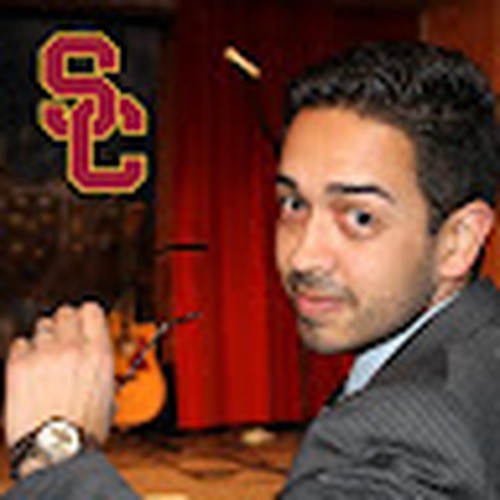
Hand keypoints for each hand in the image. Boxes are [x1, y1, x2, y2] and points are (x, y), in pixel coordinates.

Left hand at [5, 303, 113, 447]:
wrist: (55, 451)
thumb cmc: (85, 429)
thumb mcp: (108, 392)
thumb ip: (99, 367)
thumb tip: (92, 359)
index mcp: (99, 352)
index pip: (91, 310)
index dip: (87, 315)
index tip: (83, 323)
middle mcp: (73, 346)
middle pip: (65, 312)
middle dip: (65, 324)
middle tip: (63, 339)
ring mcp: (44, 354)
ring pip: (43, 325)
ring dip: (46, 337)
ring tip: (47, 358)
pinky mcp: (19, 365)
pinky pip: (21, 343)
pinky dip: (26, 351)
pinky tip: (31, 368)